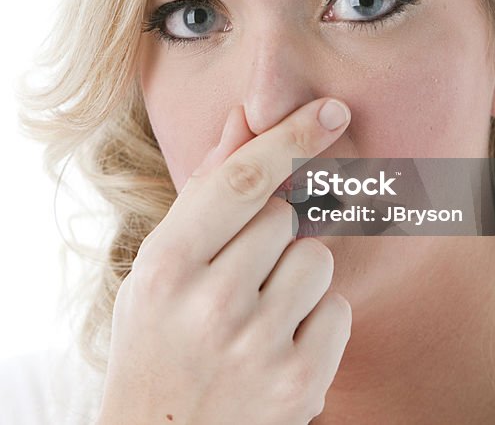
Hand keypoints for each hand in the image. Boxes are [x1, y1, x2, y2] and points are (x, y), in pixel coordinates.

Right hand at [96, 98, 352, 424]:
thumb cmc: (156, 340)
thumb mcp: (157, 269)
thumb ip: (202, 194)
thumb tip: (241, 120)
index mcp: (166, 265)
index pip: (239, 183)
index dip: (288, 139)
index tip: (328, 111)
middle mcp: (210, 302)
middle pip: (283, 218)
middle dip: (272, 234)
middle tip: (238, 277)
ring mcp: (257, 346)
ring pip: (317, 260)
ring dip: (297, 276)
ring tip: (256, 316)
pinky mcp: (298, 384)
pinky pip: (339, 310)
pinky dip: (318, 321)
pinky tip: (278, 347)